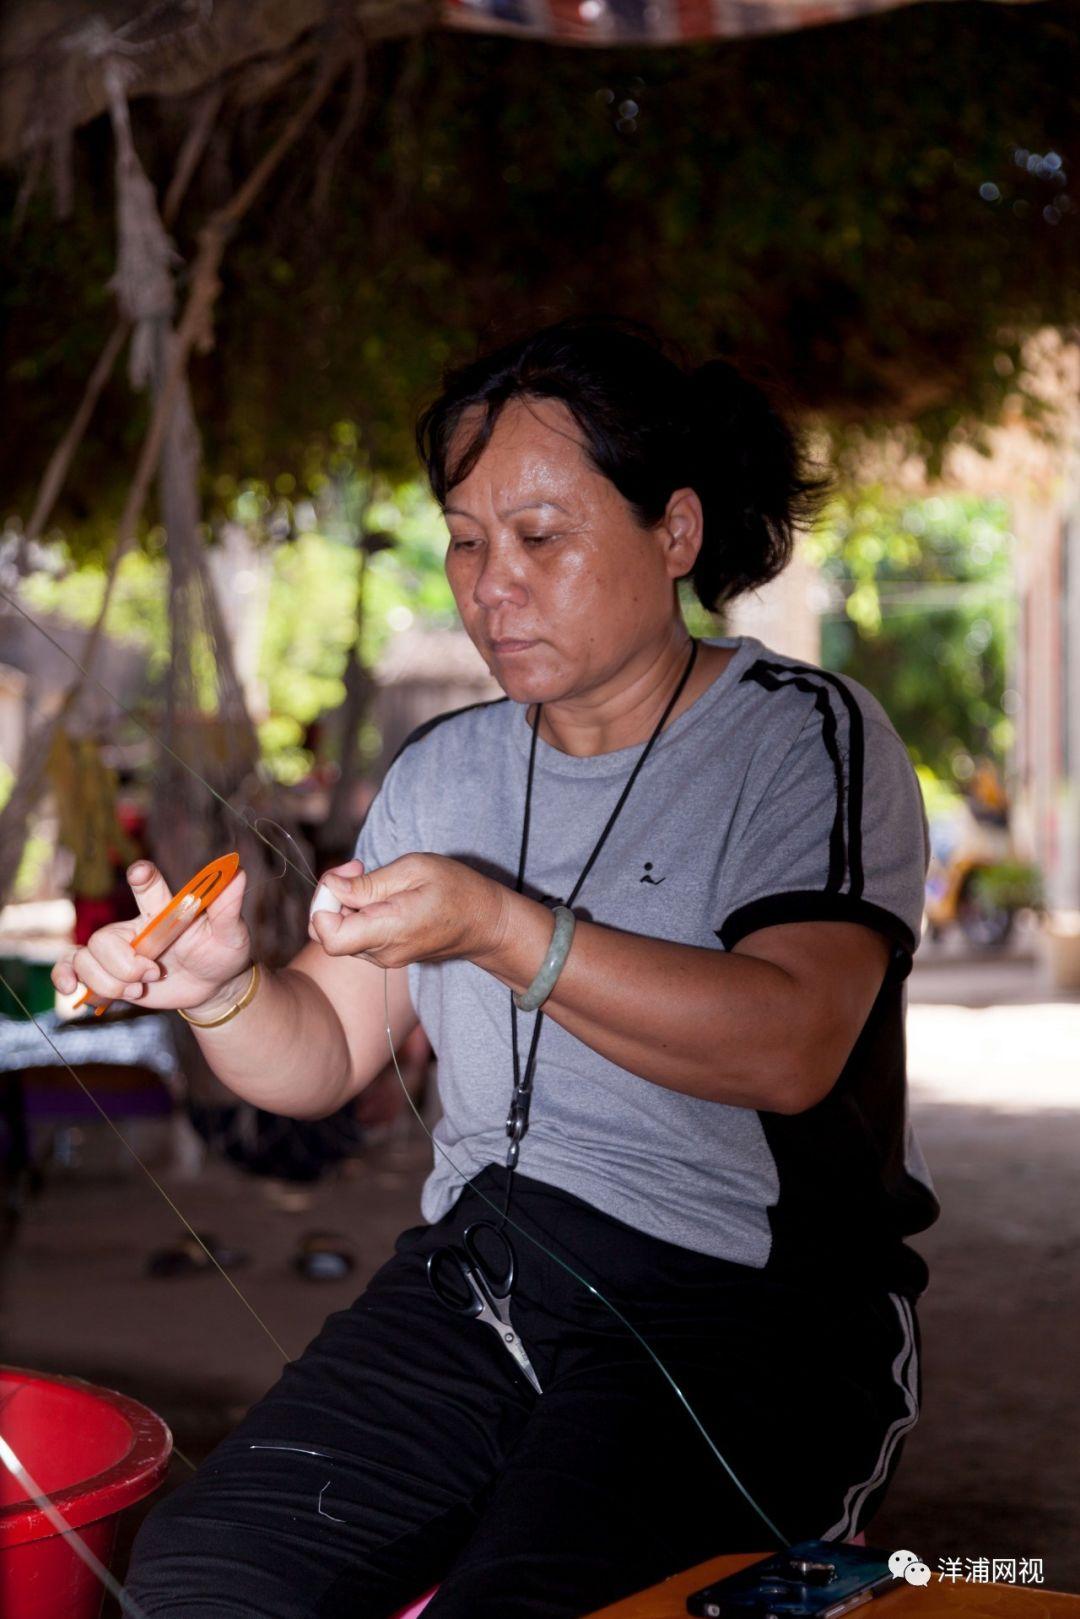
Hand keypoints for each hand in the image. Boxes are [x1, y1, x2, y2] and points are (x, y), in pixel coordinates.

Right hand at [51, 861, 252, 1012]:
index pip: (149, 888)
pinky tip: (73, 991)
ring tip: (140, 988)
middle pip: (104, 939)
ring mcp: (118, 950)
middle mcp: (136, 927)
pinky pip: (72, 967)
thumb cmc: (223, 953)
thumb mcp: (232, 934)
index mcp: (164, 911)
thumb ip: (228, 908)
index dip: (143, 879)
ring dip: (111, 982)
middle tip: (154, 973)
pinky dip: (66, 978)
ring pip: (87, 959)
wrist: (214, 985)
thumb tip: (239, 873)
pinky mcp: (108, 971)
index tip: (141, 873)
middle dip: (125, 965)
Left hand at [308, 855, 505, 969]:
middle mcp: (383, 952)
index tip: (345, 877)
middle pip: (327, 934)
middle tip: (357, 869)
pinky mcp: (386, 956)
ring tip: (374, 879)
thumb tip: (330, 887)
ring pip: (339, 934)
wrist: (485, 924)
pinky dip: (356, 914)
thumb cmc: (456, 889)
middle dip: (331, 897)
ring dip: (344, 904)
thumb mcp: (415, 869)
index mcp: (390, 929)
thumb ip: (368, 883)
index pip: (329, 936)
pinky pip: (355, 937)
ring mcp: (384, 959)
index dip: (323, 904)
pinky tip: (379, 896)